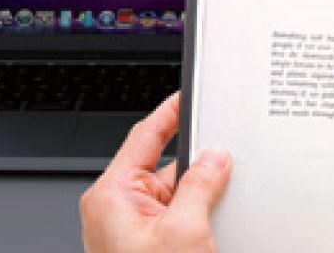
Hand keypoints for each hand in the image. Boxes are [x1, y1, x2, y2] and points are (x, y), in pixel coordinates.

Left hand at [81, 93, 231, 252]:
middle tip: (221, 173)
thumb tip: (214, 158)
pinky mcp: (144, 242)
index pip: (145, 135)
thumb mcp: (184, 231)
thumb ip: (200, 186)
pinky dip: (194, 217)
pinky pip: (173, 215)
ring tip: (207, 221)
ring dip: (197, 200)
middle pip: (164, 167)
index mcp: (112, 194)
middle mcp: (115, 208)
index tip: (189, 96)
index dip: (171, 112)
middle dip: (196, 169)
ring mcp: (129, 227)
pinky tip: (205, 230)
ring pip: (173, 194)